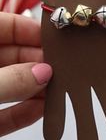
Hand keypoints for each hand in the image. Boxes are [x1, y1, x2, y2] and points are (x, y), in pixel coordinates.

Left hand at [0, 12, 51, 136]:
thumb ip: (9, 80)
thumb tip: (44, 73)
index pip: (2, 26)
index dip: (29, 29)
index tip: (57, 38)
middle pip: (10, 56)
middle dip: (37, 63)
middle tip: (65, 69)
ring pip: (9, 85)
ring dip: (33, 89)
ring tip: (61, 91)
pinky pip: (2, 114)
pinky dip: (20, 113)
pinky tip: (41, 112)